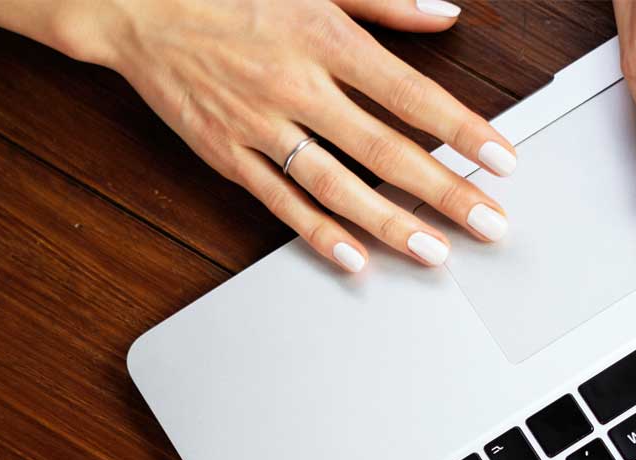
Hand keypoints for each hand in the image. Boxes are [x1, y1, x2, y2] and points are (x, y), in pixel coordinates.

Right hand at [63, 0, 515, 271]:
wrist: (133, 2)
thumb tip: (444, 14)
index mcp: (322, 36)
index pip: (410, 94)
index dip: (462, 130)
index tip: (502, 160)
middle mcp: (294, 85)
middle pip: (383, 149)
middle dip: (444, 191)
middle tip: (489, 224)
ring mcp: (257, 125)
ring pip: (334, 185)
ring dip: (388, 223)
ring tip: (434, 252)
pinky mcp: (223, 153)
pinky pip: (277, 199)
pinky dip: (315, 232)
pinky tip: (352, 258)